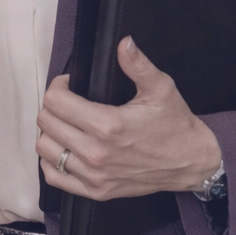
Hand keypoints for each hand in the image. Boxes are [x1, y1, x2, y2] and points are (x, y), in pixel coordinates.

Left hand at [36, 36, 221, 201]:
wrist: (190, 162)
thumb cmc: (175, 125)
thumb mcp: (160, 88)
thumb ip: (137, 64)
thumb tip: (123, 43)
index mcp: (108, 125)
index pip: (56, 101)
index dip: (58, 86)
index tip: (69, 85)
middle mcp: (97, 152)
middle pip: (46, 122)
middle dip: (53, 105)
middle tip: (68, 101)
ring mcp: (94, 175)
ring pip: (45, 149)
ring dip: (51, 132)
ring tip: (67, 123)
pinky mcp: (96, 191)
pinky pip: (54, 176)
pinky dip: (52, 161)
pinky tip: (66, 148)